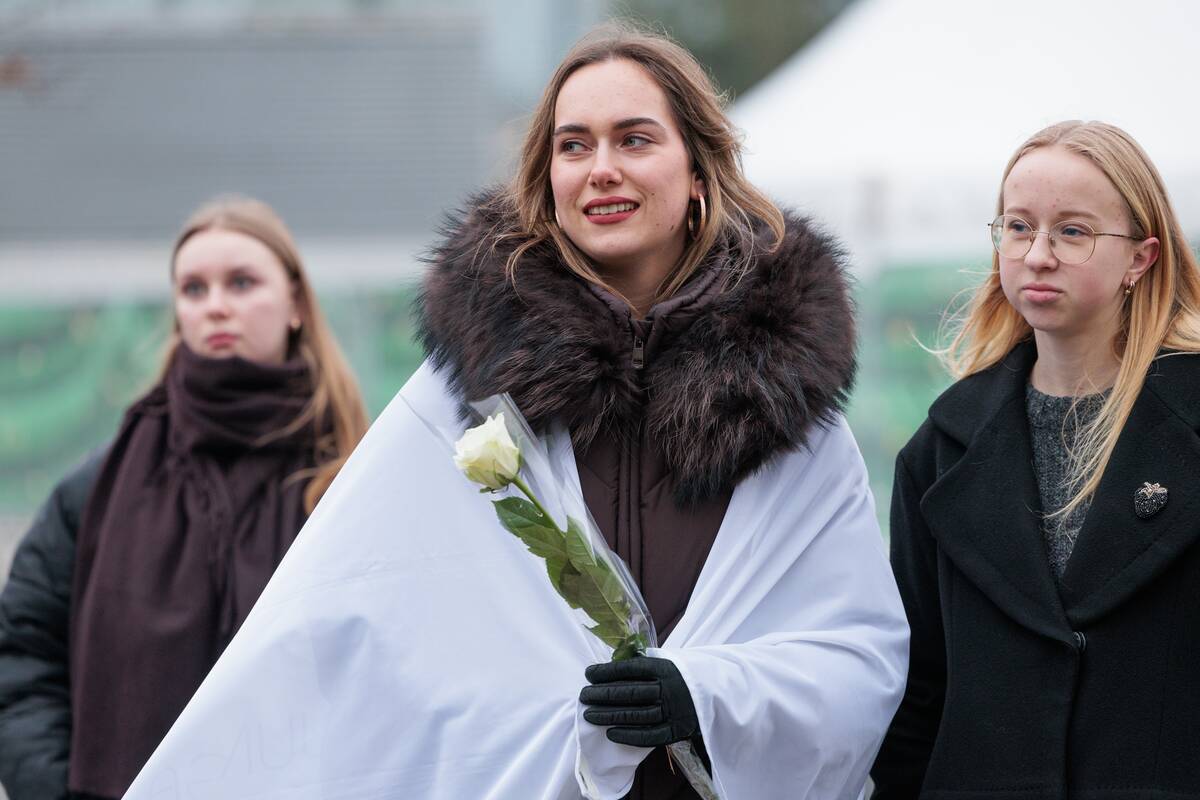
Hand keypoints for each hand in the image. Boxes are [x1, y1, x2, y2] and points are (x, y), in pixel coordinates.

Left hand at [579, 655, 699, 746]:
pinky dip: (628, 736)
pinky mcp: (677, 730)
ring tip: (589, 714)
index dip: (607, 672)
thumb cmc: (681, 676)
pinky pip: (649, 736)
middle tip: (583, 696)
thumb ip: (643, 664)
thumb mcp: (667, 662)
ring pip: (636, 715)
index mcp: (665, 667)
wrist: (716, 695)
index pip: (630, 669)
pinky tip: (610, 733)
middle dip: (602, 694)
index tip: (589, 674)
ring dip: (609, 715)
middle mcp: (669, 689)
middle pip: (630, 692)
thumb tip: (610, 665)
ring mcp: (674, 711)